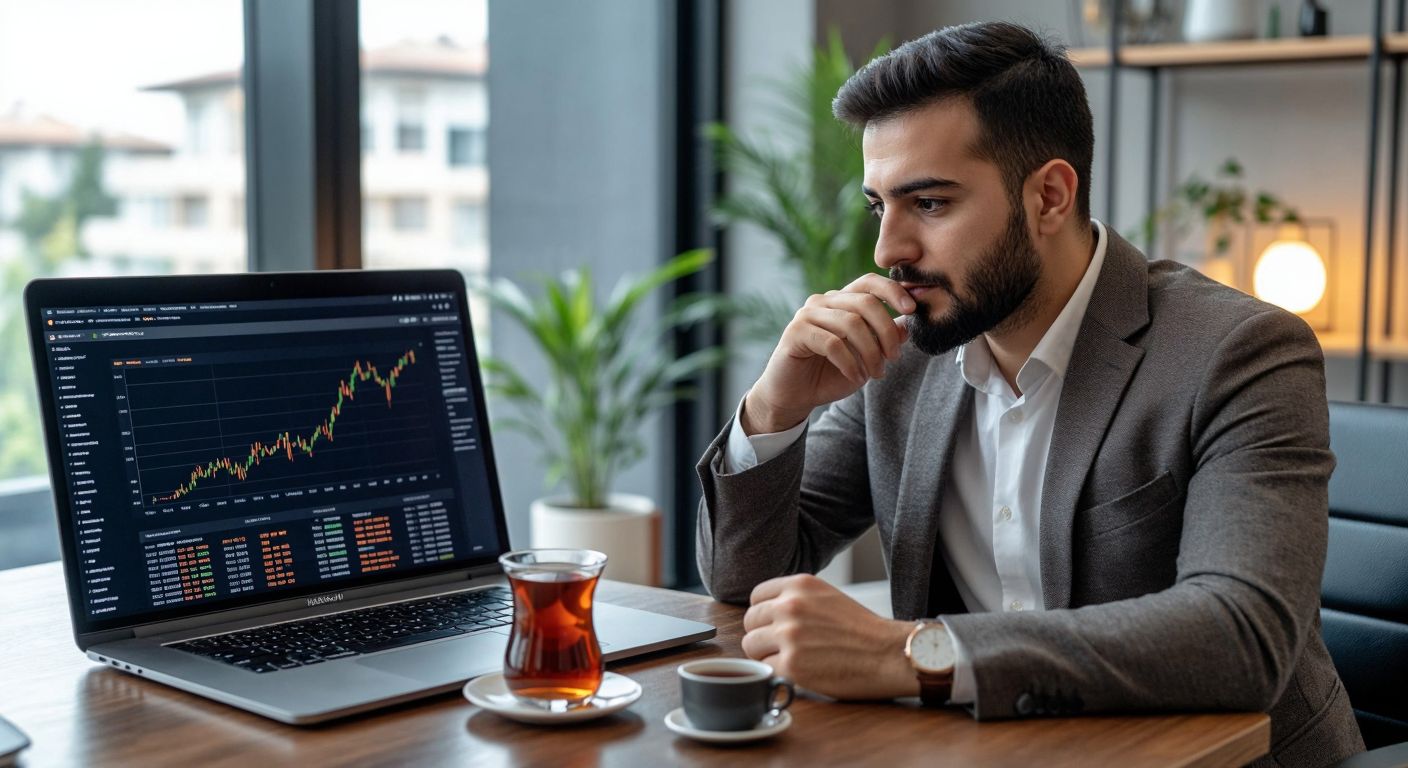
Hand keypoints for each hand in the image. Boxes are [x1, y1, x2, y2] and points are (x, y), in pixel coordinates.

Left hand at [741, 573, 918, 699]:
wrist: (890, 654)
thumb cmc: (863, 630)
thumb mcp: (827, 597)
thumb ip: (796, 599)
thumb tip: (765, 612)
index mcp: (799, 585)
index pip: (756, 596)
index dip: (764, 614)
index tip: (775, 625)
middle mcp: (790, 606)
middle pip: (750, 621)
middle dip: (763, 635)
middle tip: (785, 646)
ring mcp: (789, 636)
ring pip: (751, 646)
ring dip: (768, 655)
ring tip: (793, 659)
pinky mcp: (792, 665)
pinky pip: (766, 668)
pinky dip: (780, 674)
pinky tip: (801, 672)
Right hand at [742, 274, 913, 434]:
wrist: (795, 396)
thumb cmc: (830, 374)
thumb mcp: (866, 357)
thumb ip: (884, 338)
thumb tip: (909, 323)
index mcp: (842, 301)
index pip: (869, 282)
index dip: (893, 290)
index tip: (912, 309)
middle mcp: (824, 302)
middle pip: (865, 302)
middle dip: (886, 332)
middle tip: (894, 358)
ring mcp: (807, 314)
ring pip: (851, 323)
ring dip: (871, 352)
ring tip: (876, 374)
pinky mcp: (795, 332)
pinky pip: (832, 343)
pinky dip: (850, 363)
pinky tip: (856, 378)